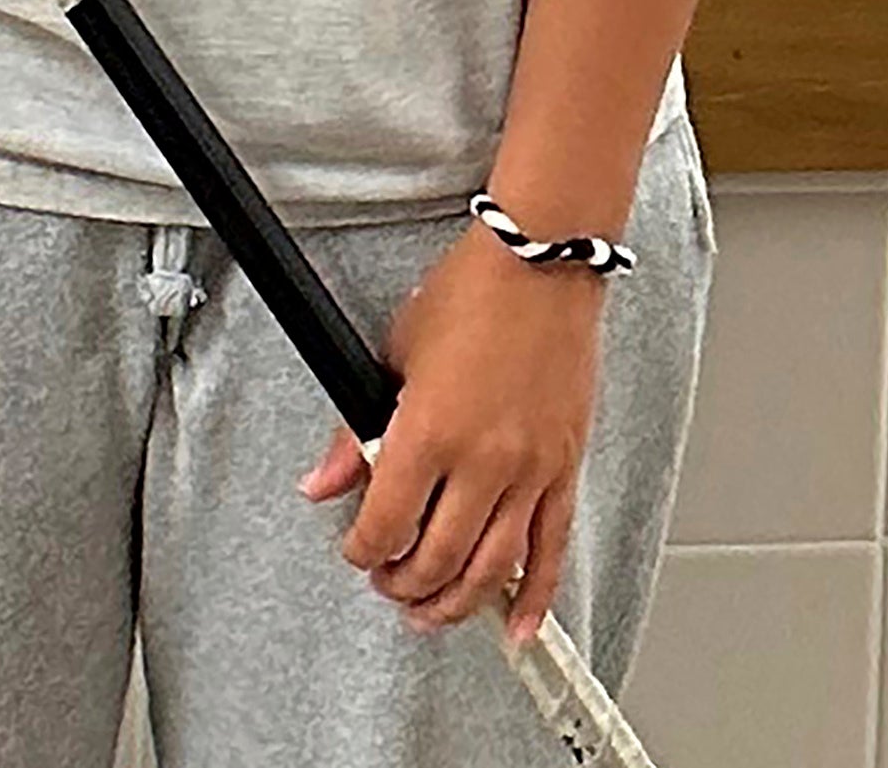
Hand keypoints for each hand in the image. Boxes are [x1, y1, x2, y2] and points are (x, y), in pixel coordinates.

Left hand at [301, 229, 605, 640]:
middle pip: (435, 560)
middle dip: (402, 584)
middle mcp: (483, 460)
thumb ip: (354, 431)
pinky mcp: (565, 466)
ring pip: (491, 569)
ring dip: (455, 603)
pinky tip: (517, 626)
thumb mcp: (393, 353)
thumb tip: (323, 483)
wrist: (543, 261)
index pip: (384, 528)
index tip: (359, 548)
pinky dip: (534, 596)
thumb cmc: (473, 293)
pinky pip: (551, 548)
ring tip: (432, 612)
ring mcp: (529, 468)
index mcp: (430, 432)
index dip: (363, 551)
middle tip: (390, 582)